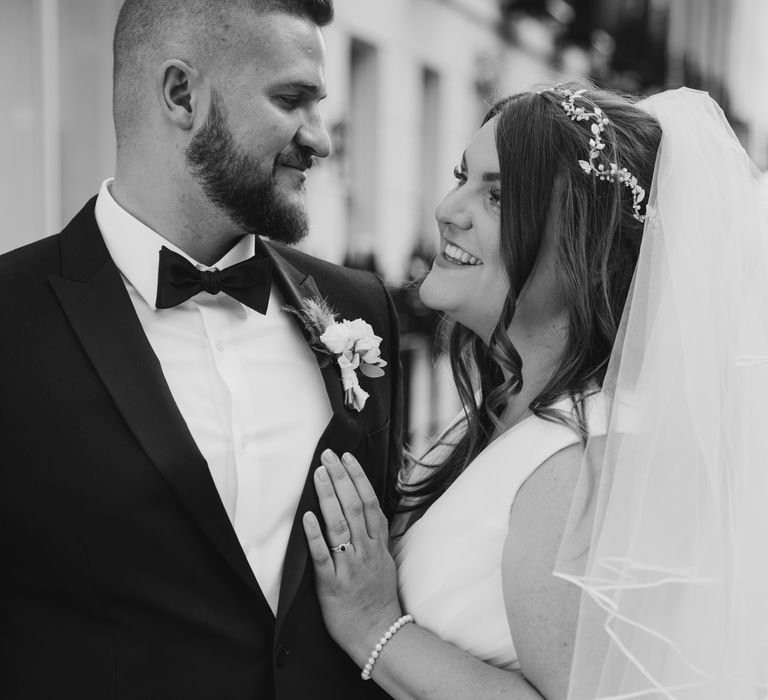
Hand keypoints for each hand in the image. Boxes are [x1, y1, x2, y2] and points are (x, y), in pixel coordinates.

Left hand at [303, 449, 401, 665]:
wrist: (378, 636)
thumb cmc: (378, 599)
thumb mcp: (384, 562)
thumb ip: (375, 537)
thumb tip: (365, 512)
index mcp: (377, 544)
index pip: (369, 502)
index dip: (358, 478)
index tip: (347, 458)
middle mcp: (365, 551)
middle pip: (354, 507)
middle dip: (340, 478)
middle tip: (328, 456)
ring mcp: (350, 566)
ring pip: (340, 525)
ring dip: (328, 497)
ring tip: (318, 474)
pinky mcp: (332, 584)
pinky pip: (323, 556)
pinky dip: (316, 535)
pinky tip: (308, 516)